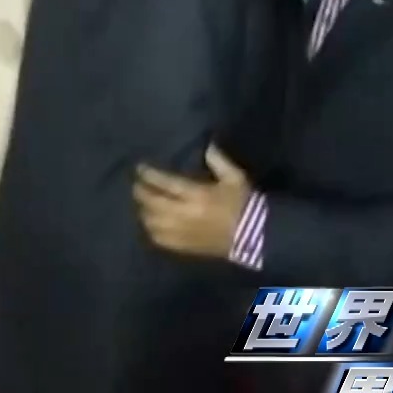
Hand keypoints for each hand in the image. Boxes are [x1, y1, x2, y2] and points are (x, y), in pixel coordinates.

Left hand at [132, 144, 253, 260]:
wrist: (255, 236)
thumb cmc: (245, 204)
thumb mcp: (235, 178)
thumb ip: (219, 161)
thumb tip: (207, 146)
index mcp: (198, 195)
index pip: (165, 183)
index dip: (149, 175)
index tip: (140, 169)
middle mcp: (185, 214)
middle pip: (153, 203)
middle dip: (141, 193)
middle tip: (137, 185)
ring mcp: (183, 232)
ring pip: (152, 222)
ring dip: (144, 212)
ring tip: (143, 203)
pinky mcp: (185, 246)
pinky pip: (160, 239)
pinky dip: (151, 230)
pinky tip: (151, 223)